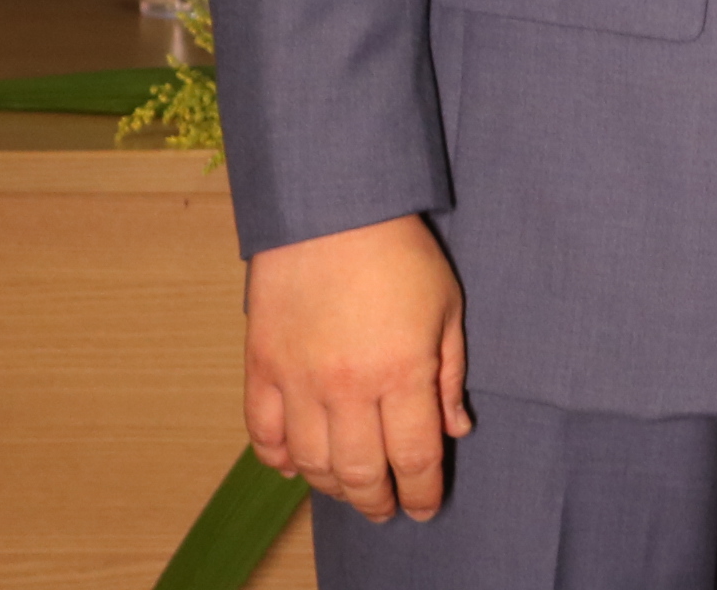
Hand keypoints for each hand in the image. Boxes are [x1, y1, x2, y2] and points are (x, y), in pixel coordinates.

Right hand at [243, 214, 469, 522]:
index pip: (414, 457)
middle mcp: (348, 387)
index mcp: (402, 373)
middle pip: (360, 472)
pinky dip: (278, 458)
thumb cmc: (399, 253)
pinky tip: (295, 465)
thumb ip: (450, 374)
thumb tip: (455, 429)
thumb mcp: (446, 308)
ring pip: (310, 462)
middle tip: (386, 508)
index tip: (426, 506)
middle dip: (377, 500)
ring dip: (331, 486)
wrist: (332, 209)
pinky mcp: (261, 366)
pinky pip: (263, 432)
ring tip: (349, 489)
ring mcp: (298, 380)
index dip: (422, 492)